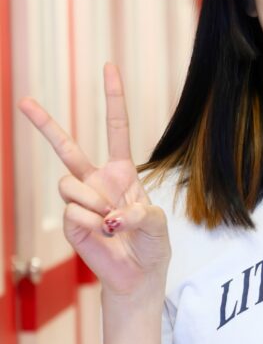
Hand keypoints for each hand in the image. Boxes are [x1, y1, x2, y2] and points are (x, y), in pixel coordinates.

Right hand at [18, 63, 170, 297]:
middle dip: (44, 123)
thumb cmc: (151, 246)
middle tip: (24, 100)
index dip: (113, 99)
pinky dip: (93, 224)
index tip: (108, 67)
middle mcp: (96, 181)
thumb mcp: (158, 224)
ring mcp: (80, 201)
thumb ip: (141, 214)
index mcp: (122, 172)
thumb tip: (110, 217)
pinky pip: (73, 212)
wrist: (138, 276)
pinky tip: (103, 235)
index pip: (116, 129)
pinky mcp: (70, 223)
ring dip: (93, 203)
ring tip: (110, 223)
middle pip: (66, 146)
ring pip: (68, 183)